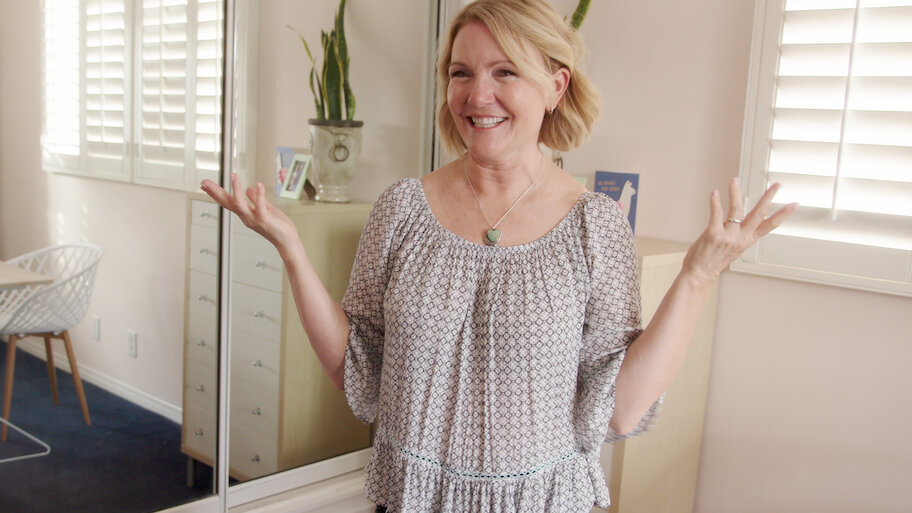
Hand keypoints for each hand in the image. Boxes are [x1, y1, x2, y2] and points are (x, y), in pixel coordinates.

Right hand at [199, 174, 298, 250]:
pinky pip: (260, 206)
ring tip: (233, 176)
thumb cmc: (278, 227)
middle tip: (204, 182)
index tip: (204, 184)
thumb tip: (250, 189)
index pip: (227, 201)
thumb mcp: (265, 209)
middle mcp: (246, 217)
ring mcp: (254, 219)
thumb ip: (256, 200)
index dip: (215, 193)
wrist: (287, 241)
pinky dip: (258, 195)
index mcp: (246, 213)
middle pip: (228, 203)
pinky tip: (258, 185)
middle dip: (216, 192)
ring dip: (236, 189)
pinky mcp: (265, 220)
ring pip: (240, 204)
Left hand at [682, 177, 797, 286]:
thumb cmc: (713, 260)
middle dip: (768, 197)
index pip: (769, 226)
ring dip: (735, 192)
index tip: (794, 204)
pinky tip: (715, 193)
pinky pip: (716, 214)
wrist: (700, 274)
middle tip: (777, 185)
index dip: (783, 215)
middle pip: (759, 214)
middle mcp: (740, 238)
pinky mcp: (713, 234)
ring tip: (734, 180)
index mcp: (747, 241)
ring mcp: (728, 236)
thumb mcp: (733, 248)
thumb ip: (738, 234)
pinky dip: (715, 202)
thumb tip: (739, 220)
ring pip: (736, 209)